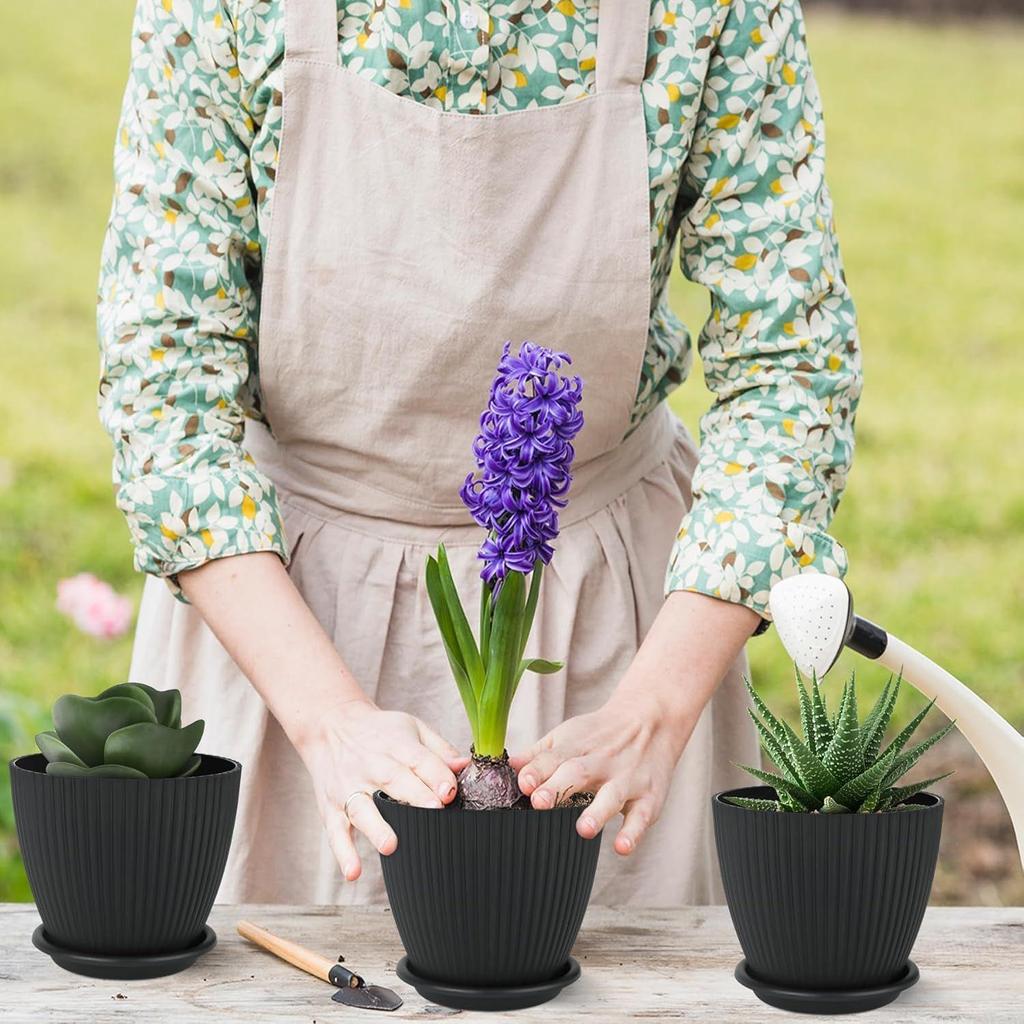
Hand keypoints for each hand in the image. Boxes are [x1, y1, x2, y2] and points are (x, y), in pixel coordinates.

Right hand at [297, 699, 468, 880]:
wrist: (329, 726)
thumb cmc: (379, 733)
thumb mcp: (411, 728)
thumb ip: (439, 750)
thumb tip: (465, 767)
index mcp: (395, 744)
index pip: (418, 759)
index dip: (435, 775)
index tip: (450, 792)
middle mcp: (370, 765)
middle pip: (393, 781)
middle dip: (414, 797)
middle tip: (434, 812)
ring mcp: (348, 788)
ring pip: (361, 808)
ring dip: (376, 827)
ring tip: (390, 846)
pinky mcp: (331, 808)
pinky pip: (335, 832)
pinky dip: (343, 853)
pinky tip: (353, 872)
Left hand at [511, 590, 760, 855]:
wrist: (651, 717)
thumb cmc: (600, 733)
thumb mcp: (569, 736)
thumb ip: (540, 754)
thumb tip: (508, 765)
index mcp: (577, 746)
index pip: (553, 758)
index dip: (537, 770)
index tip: (523, 784)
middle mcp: (601, 761)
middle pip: (578, 774)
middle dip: (558, 788)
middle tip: (539, 803)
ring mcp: (626, 779)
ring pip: (611, 796)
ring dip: (597, 813)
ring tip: (582, 830)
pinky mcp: (648, 797)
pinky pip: (641, 816)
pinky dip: (633, 832)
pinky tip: (622, 847)